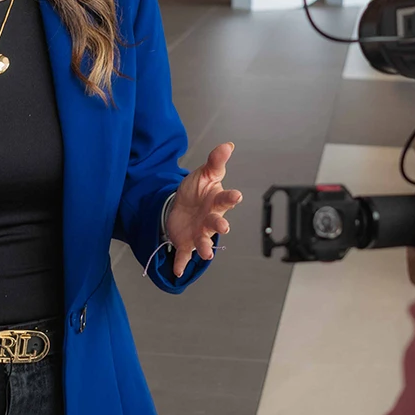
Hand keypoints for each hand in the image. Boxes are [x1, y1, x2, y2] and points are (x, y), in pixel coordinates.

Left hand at [166, 142, 242, 275]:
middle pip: (216, 222)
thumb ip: (216, 160)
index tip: (236, 196)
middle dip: (220, 225)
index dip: (231, 197)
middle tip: (224, 228)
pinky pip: (184, 254)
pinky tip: (178, 270)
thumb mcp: (205, 173)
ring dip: (205, 248)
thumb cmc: (198, 190)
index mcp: (216, 201)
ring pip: (204, 241)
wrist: (181, 205)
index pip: (225, 198)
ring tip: (206, 255)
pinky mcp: (186, 242)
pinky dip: (182, 263)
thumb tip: (228, 144)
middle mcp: (210, 219)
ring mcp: (199, 232)